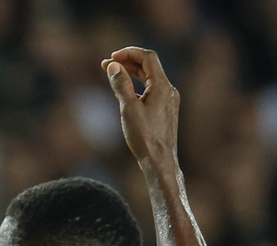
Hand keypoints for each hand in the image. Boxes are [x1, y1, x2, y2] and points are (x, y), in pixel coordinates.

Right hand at [102, 47, 179, 172]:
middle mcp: (169, 90)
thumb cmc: (144, 137)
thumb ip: (121, 85)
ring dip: (132, 74)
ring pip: (150, 79)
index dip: (129, 53)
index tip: (112, 58)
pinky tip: (125, 93)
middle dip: (128, 63)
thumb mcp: (128, 109)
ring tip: (113, 76)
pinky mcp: (165, 111)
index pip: (147, 57)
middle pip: (149, 66)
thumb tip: (112, 66)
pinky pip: (151, 91)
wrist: (160, 162)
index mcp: (163, 86)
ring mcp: (169, 101)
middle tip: (107, 65)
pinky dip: (137, 86)